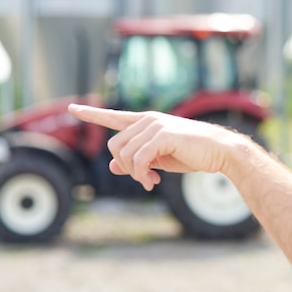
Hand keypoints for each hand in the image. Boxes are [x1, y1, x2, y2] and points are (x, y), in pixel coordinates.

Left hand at [68, 104, 237, 190]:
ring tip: (150, 182)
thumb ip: (137, 160)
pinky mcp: (163, 135)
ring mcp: (155, 125)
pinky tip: (153, 182)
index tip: (72, 109)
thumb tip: (114, 167)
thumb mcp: (160, 160)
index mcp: (147, 122)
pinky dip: (142, 175)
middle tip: (143, 179)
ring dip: (135, 174)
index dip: (92, 114)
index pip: (114, 117)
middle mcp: (148, 120)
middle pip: (115, 145)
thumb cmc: (192, 154)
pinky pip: (138, 159)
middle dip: (125, 167)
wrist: (219, 152)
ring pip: (124, 154)